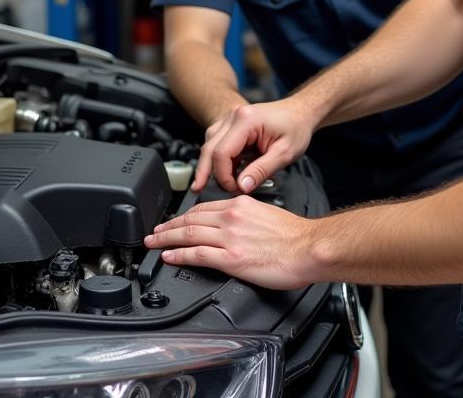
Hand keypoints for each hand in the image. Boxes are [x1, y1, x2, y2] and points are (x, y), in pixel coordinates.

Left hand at [145, 196, 316, 289]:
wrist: (309, 248)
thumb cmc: (295, 235)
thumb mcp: (266, 213)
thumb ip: (246, 216)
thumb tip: (234, 224)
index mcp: (240, 204)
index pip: (203, 208)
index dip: (183, 215)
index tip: (173, 221)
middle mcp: (232, 217)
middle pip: (190, 219)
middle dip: (168, 226)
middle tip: (153, 231)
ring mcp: (230, 238)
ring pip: (189, 234)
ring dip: (166, 239)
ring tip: (154, 243)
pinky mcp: (232, 258)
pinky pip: (197, 255)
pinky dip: (179, 255)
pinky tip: (169, 256)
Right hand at [192, 98, 312, 193]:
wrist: (301, 112)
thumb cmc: (296, 127)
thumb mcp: (284, 153)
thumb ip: (262, 171)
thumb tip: (242, 187)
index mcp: (246, 120)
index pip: (221, 152)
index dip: (223, 176)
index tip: (234, 189)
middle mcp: (233, 116)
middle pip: (209, 148)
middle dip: (207, 173)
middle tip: (202, 191)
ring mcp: (230, 118)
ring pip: (210, 145)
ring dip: (213, 166)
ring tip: (223, 183)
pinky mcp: (231, 124)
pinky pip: (217, 143)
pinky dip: (220, 159)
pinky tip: (228, 172)